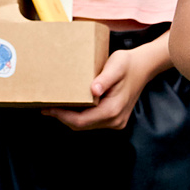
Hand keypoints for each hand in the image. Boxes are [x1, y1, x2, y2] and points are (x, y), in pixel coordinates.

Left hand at [46, 35, 169, 130]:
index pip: (81, 121)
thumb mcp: (116, 66)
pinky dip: (79, 115)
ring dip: (69, 117)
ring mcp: (115, 121)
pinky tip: (69, 105)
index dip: (62, 116)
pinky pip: (92, 121)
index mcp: (113, 109)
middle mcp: (114, 120)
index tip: (48, 108)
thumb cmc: (127, 64)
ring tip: (54, 106)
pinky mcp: (114, 118)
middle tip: (45, 107)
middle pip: (81, 125)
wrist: (143, 66)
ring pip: (86, 125)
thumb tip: (94, 90)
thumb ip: (105, 78)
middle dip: (62, 117)